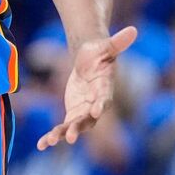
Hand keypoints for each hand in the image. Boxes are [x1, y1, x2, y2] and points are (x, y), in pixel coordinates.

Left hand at [36, 26, 136, 149]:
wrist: (90, 61)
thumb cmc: (99, 53)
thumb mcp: (105, 46)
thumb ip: (118, 42)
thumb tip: (133, 30)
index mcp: (105, 89)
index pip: (104, 99)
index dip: (100, 105)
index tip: (96, 112)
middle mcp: (96, 105)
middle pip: (87, 119)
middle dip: (78, 128)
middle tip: (70, 136)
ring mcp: (84, 112)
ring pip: (73, 126)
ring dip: (61, 134)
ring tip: (48, 141)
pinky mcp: (73, 114)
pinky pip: (63, 127)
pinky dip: (52, 136)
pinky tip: (41, 145)